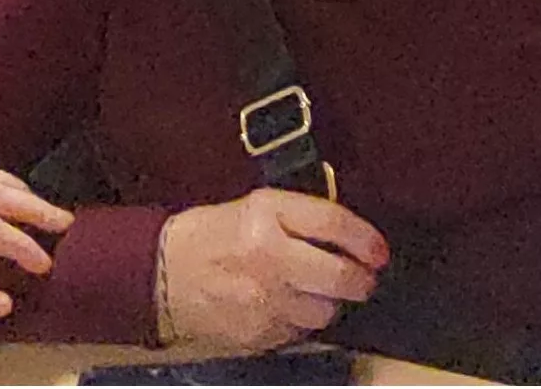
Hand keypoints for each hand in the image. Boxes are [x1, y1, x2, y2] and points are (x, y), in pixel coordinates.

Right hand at [155, 189, 388, 353]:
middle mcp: (268, 259)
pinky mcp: (257, 333)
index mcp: (267, 217)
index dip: (366, 240)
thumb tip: (351, 233)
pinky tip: (286, 305)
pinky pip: (299, 331)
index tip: (379, 251)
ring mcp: (263, 301)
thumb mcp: (257, 207)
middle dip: (361, 280)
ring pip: (324, 310)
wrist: (162, 274)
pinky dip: (300, 320)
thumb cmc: (211, 236)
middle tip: (364, 278)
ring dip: (328, 302)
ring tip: (314, 290)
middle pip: (341, 276)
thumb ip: (302, 215)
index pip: (334, 224)